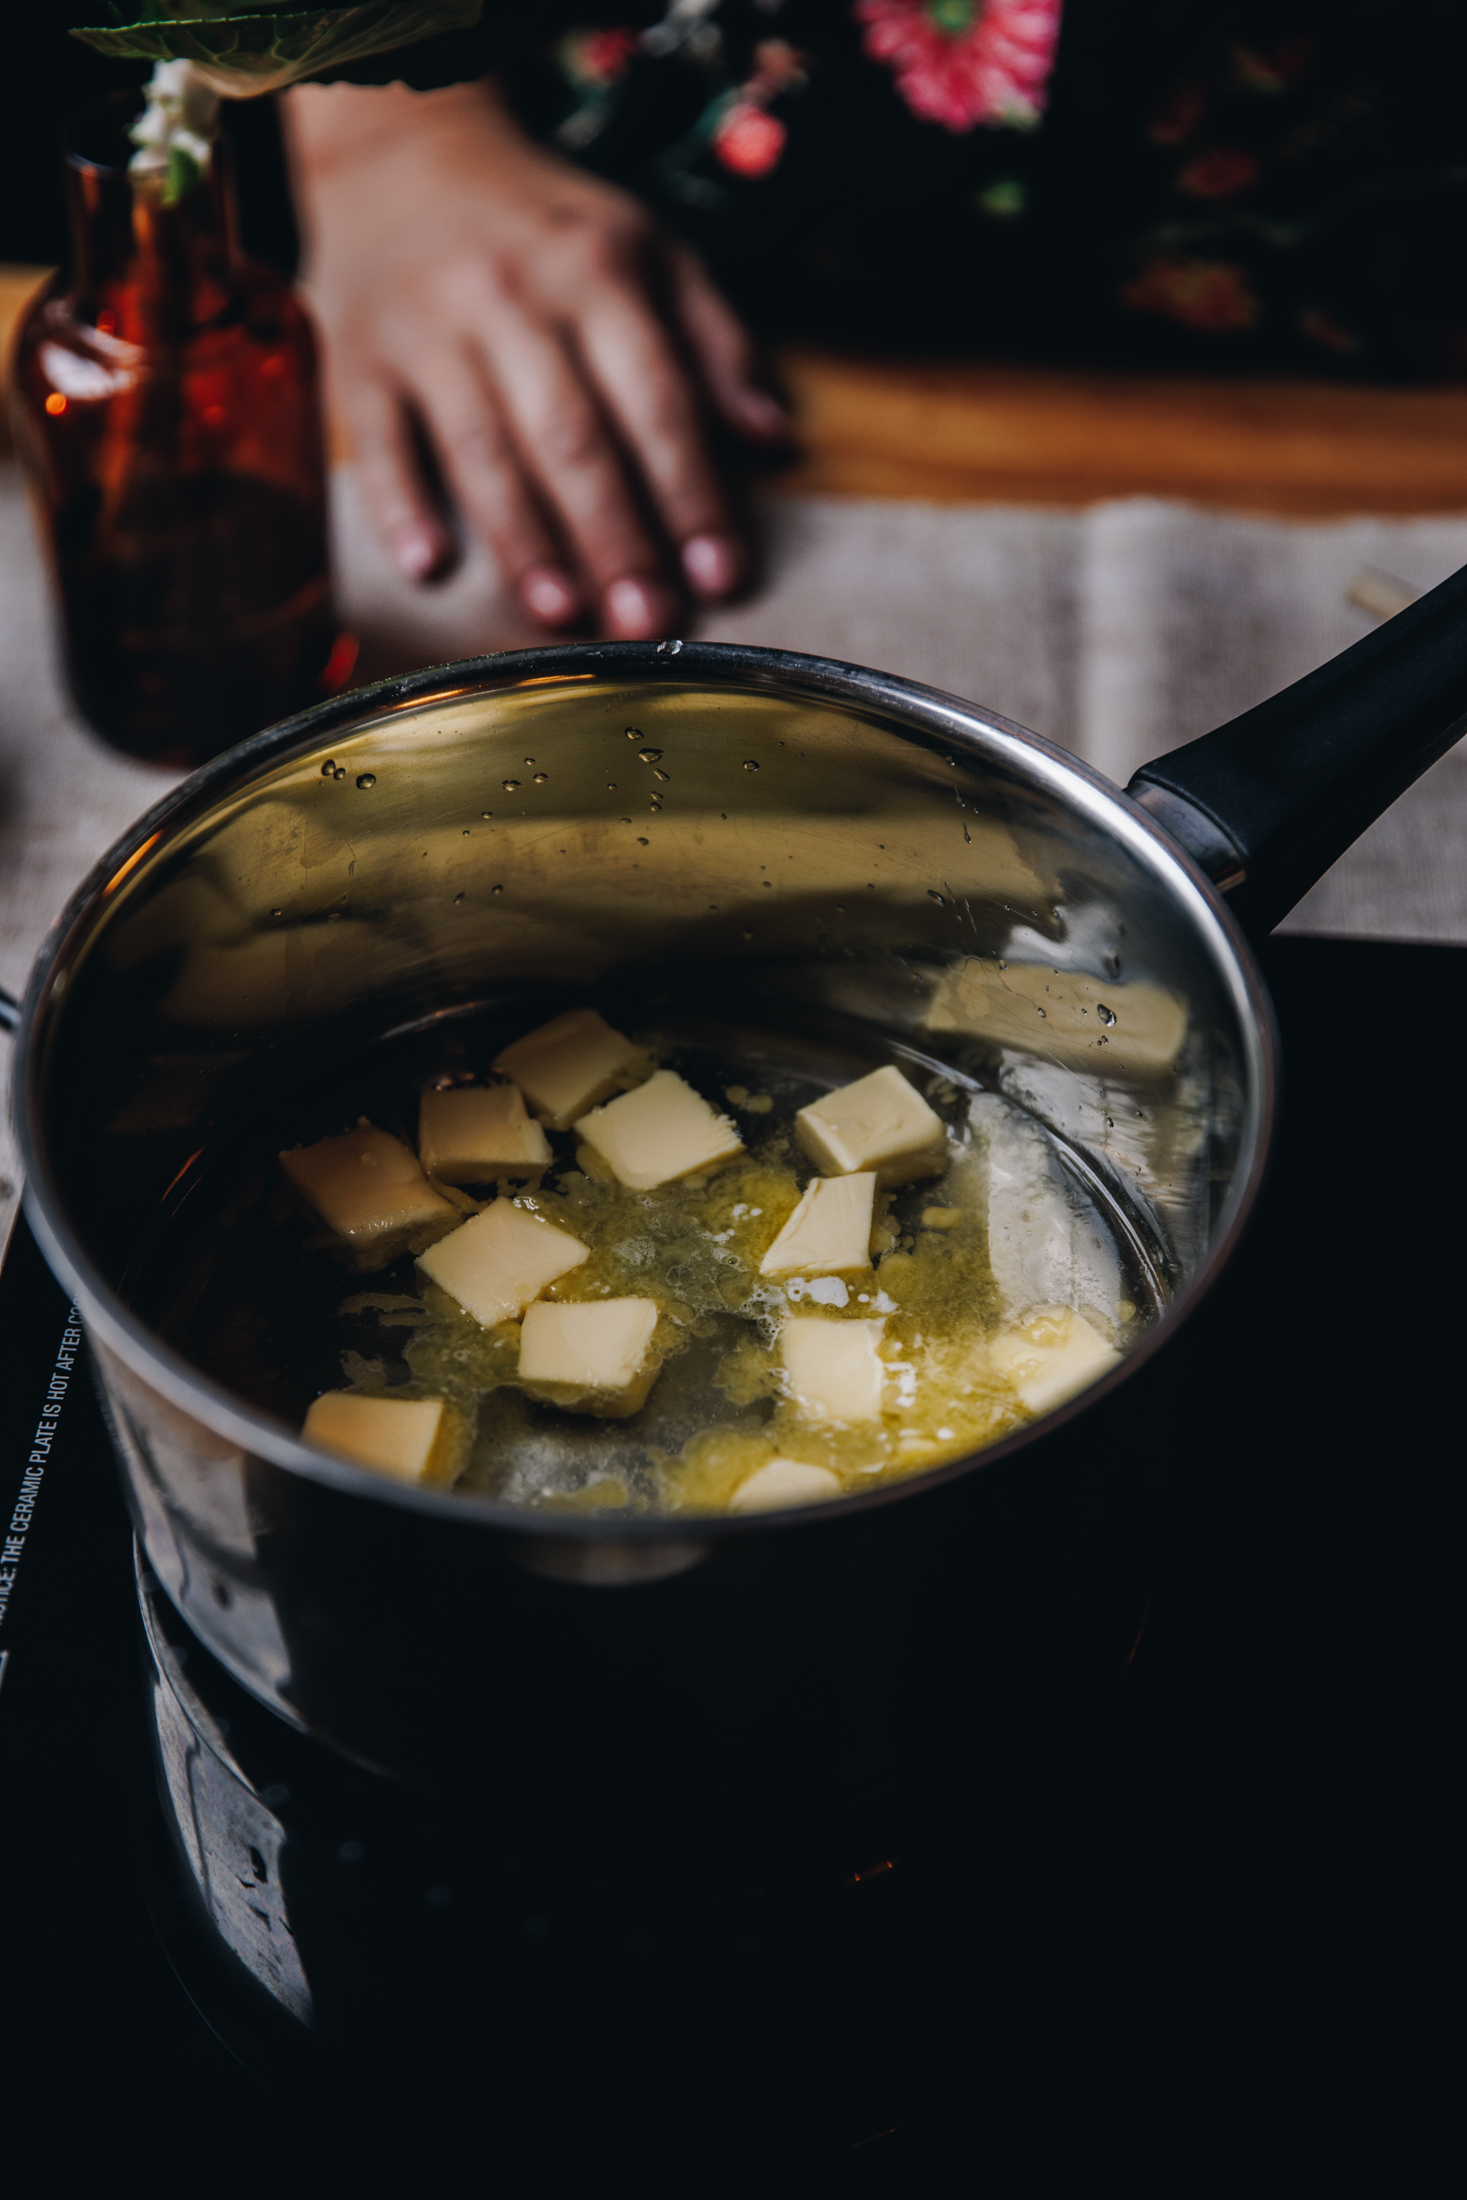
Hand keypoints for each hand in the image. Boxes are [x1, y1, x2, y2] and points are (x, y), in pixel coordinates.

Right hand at [283, 77, 784, 636]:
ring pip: (480, 446)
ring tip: (560, 614)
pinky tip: (428, 567)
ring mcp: (426, 327)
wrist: (404, 154)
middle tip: (645, 622)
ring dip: (522, 539)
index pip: (656, 400)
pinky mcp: (359, 357)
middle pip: (571, 434)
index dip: (690, 494)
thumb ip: (714, 344)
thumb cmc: (546, 231)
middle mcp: (510, 296)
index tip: (719, 576)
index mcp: (597, 271)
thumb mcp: (650, 252)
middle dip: (615, 536)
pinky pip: (375, 437)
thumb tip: (771, 438)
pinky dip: (399, 503)